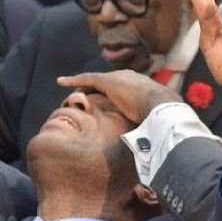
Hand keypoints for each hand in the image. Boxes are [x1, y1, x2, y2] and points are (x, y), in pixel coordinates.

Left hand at [55, 69, 181, 123]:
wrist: (161, 106)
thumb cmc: (161, 117)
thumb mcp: (154, 120)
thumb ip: (149, 126)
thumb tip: (149, 143)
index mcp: (140, 86)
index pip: (121, 89)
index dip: (111, 96)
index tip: (104, 105)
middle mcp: (128, 78)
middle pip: (105, 83)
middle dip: (94, 90)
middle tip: (84, 102)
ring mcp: (118, 78)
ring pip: (94, 81)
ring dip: (81, 88)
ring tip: (69, 96)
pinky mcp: (108, 81)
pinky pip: (86, 79)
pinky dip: (73, 80)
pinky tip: (60, 82)